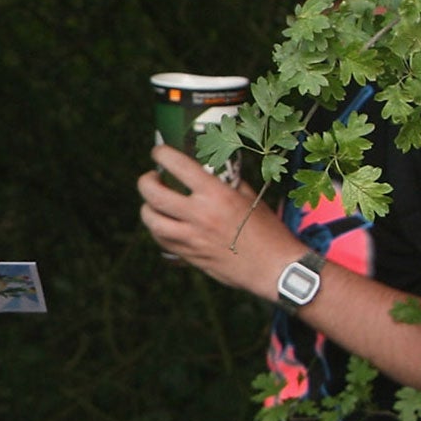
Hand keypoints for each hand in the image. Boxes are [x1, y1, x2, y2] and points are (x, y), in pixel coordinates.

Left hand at [137, 146, 301, 298]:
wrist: (274, 269)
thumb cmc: (269, 232)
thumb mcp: (251, 198)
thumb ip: (227, 183)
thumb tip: (210, 172)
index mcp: (217, 195)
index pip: (178, 166)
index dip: (162, 154)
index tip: (158, 152)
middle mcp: (200, 215)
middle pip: (154, 195)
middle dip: (145, 181)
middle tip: (151, 177)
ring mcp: (192, 238)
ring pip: (152, 221)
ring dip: (147, 208)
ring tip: (152, 202)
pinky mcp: (190, 256)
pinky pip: (162, 241)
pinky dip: (157, 229)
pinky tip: (163, 223)